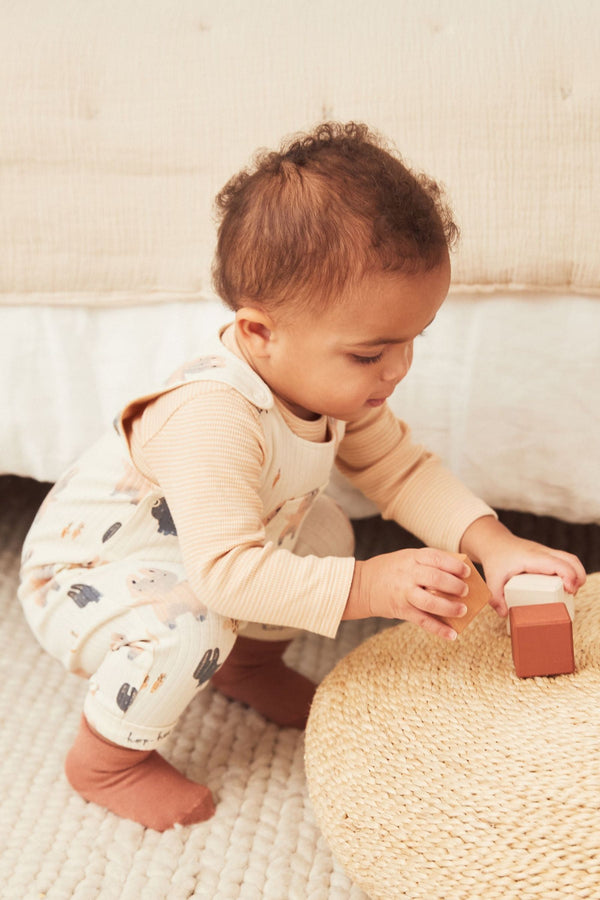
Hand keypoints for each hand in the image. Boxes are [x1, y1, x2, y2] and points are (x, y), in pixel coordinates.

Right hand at [344, 547, 470, 640]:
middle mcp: (408, 574)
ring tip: (462, 610)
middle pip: (435, 579)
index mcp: (411, 558)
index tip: (467, 572)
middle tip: (465, 591)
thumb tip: (458, 572)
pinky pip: (422, 621)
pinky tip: (452, 635)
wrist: (360, 585)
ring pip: (430, 601)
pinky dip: (438, 629)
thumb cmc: (389, 570)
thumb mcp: (406, 558)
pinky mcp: (401, 610)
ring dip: (449, 607)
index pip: (436, 558)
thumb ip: (427, 563)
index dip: (454, 565)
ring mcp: (404, 593)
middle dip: (455, 586)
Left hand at [460, 516, 586, 616]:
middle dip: (578, 577)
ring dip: (576, 575)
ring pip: (570, 559)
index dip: (569, 577)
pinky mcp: (547, 555)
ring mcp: (546, 552)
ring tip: (570, 592)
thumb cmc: (495, 558)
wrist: (494, 542)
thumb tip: (505, 614)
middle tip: (572, 594)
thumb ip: (495, 598)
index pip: (558, 564)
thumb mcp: (492, 579)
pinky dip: (571, 572)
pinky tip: (565, 586)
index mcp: (532, 558)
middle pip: (571, 560)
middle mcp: (542, 553)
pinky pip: (565, 561)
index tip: (569, 590)